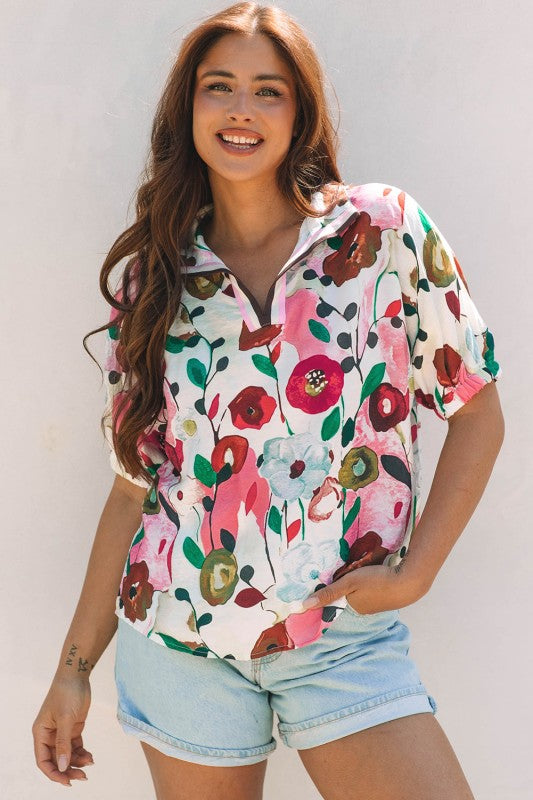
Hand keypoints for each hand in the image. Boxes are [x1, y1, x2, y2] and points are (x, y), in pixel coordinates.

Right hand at [32, 675, 93, 786]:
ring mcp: (61, 732)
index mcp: (40, 733)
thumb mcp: (65, 719)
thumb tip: (62, 766)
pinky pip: (76, 747)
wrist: (77, 674)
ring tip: (90, 763)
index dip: (53, 773)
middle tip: (82, 777)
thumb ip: (63, 743)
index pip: (43, 760)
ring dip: (77, 762)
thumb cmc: (67, 692)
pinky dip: (82, 753)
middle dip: (68, 770)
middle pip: (56, 760)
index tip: (66, 781)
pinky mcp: (73, 728)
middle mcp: (49, 735)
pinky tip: (91, 757)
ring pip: (67, 755)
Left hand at [301, 562, 426, 612]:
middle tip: (349, 567)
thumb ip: (328, 592)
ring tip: (362, 567)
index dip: (333, 586)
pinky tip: (374, 571)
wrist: (409, 582)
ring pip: (361, 590)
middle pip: (348, 593)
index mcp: (352, 607)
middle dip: (347, 582)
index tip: (330, 576)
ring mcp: (376, 604)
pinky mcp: (387, 596)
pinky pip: (372, 588)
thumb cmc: (377, 581)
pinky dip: (371, 580)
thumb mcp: (349, 583)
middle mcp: (363, 609)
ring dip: (360, 580)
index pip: (336, 597)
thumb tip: (303, 606)